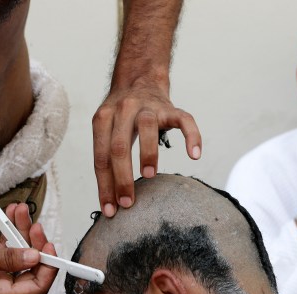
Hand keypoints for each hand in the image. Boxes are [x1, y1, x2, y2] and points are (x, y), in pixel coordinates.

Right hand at [0, 203, 57, 293]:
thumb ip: (7, 259)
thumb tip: (34, 257)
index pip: (36, 287)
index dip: (48, 267)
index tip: (49, 246)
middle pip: (30, 269)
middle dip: (34, 243)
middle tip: (34, 223)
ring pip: (19, 256)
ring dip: (22, 233)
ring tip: (20, 211)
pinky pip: (6, 250)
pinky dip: (10, 234)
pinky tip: (11, 217)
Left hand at [92, 80, 201, 216]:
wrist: (138, 79)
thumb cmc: (120, 117)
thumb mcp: (106, 130)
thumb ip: (106, 158)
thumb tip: (109, 202)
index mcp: (103, 119)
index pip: (101, 158)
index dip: (104, 186)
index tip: (110, 210)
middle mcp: (123, 110)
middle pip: (119, 146)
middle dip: (122, 177)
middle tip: (128, 202)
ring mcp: (149, 107)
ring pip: (147, 128)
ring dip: (147, 153)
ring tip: (149, 176)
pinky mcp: (171, 108)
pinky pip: (184, 120)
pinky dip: (192, 136)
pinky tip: (194, 155)